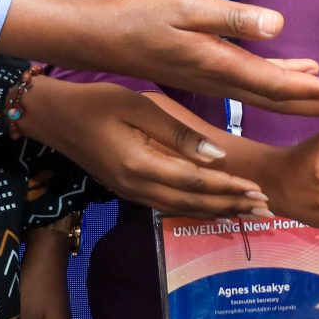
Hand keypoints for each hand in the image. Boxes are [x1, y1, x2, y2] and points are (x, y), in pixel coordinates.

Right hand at [0, 0, 318, 118]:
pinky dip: (279, 84)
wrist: (102, 38)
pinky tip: (297, 76)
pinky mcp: (206, 76)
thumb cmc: (139, 16)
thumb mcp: (185, 6)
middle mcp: (220, 81)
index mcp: (219, 65)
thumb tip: (277, 26)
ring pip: (267, 96)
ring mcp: (213, 82)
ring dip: (304, 99)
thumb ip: (232, 18)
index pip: (277, 86)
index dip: (315, 93)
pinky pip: (251, 88)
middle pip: (279, 99)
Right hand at [17, 78, 264, 217]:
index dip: (230, 188)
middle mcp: (137, 188)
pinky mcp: (128, 191)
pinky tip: (212, 209)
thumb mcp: (139, 107)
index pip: (197, 183)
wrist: (54, 118)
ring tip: (247, 214)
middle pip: (194, 204)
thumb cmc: (96, 103)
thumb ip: (179, 134)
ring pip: (182, 210)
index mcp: (142, 166)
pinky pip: (169, 206)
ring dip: (217, 212)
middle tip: (265, 210)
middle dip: (231, 207)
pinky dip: (196, 210)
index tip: (259, 190)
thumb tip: (218, 156)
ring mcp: (131, 193)